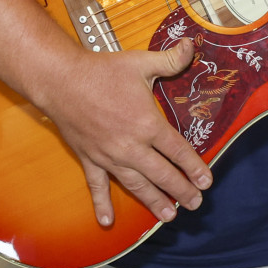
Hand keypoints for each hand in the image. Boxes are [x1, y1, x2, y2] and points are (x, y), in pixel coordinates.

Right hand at [38, 40, 211, 226]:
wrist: (60, 80)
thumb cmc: (102, 71)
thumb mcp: (140, 62)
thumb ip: (170, 59)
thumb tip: (194, 45)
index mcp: (147, 123)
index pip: (178, 151)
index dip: (195, 167)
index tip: (207, 182)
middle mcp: (130, 145)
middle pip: (162, 174)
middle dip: (181, 190)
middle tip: (196, 205)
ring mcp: (108, 156)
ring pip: (136, 185)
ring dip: (154, 202)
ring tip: (169, 216)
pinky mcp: (89, 159)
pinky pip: (97, 186)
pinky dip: (101, 204)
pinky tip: (107, 222)